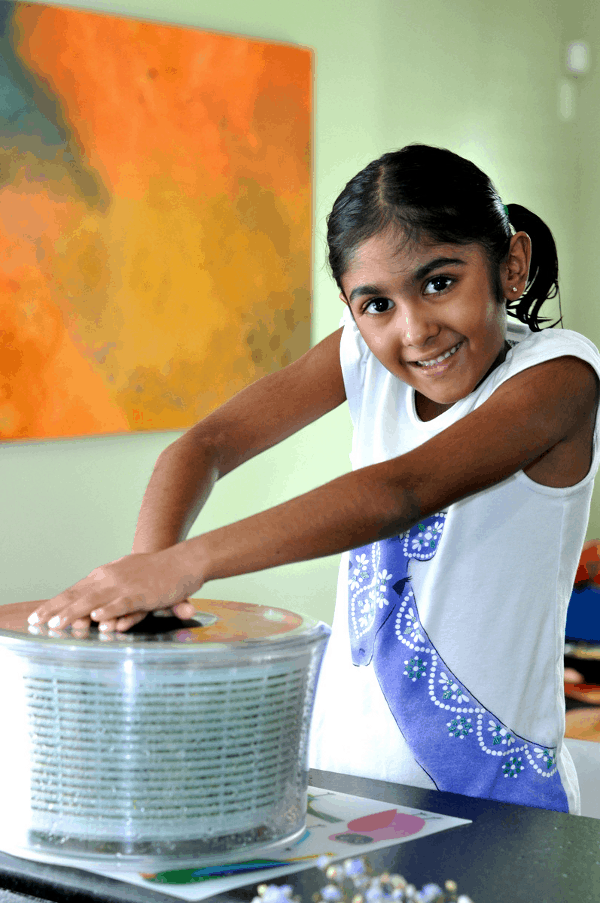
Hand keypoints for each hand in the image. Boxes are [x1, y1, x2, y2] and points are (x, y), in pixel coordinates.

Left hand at [28, 548, 202, 632]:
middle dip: (56, 609)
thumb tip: (94, 610)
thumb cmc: (156, 572)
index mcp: (105, 575)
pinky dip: (108, 610)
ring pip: (94, 600)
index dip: (55, 603)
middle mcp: (110, 578)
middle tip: (37, 622)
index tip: (37, 615)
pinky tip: (96, 618)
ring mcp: (125, 585)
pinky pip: (122, 603)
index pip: (73, 590)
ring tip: (58, 624)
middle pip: (77, 595)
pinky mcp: (142, 594)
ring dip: (75, 612)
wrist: (183, 561)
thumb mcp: (127, 578)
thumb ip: (110, 594)